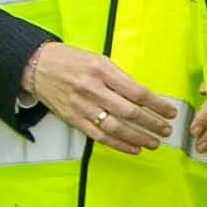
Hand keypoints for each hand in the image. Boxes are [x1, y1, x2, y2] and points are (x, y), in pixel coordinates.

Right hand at [26, 40, 192, 152]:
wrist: (36, 65)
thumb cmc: (70, 60)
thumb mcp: (98, 59)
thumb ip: (119, 77)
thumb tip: (143, 96)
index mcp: (102, 70)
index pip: (136, 91)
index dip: (157, 104)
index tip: (170, 111)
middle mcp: (92, 89)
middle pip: (129, 112)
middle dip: (152, 123)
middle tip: (166, 130)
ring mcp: (82, 106)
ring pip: (116, 127)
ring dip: (139, 137)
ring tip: (154, 142)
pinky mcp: (74, 119)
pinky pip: (99, 136)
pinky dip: (119, 144)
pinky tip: (133, 147)